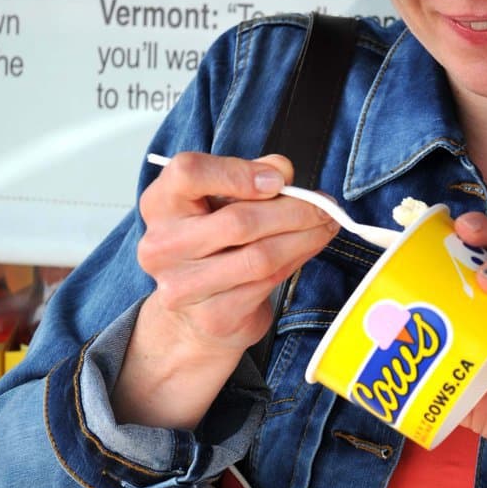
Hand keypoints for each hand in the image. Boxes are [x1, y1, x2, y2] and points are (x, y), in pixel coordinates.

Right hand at [113, 152, 337, 428]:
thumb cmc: (214, 243)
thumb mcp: (225, 198)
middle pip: (237, 221)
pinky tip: (309, 248)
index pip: (188, 173)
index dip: (238, 172)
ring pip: (260, 255)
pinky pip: (268, 282)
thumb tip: (281, 172)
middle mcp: (162, 245)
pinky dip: (298, 260)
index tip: (278, 180)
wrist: (195, 312)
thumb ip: (250, 175)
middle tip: (325, 205)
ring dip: (305, 237)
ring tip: (326, 225)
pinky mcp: (213, 315)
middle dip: (294, 210)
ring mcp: (183, 286)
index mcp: (161, 203)